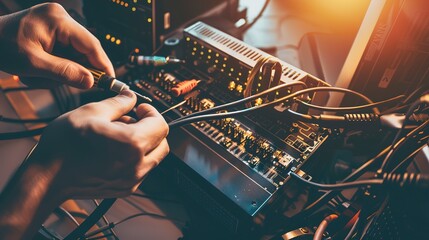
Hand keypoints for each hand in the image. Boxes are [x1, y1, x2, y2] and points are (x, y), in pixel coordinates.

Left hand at [0, 3, 112, 88]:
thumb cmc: (1, 46)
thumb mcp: (33, 64)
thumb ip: (64, 73)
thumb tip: (91, 82)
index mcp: (58, 20)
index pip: (91, 44)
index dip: (103, 65)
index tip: (111, 81)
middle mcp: (61, 18)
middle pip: (84, 50)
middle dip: (75, 70)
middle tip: (64, 83)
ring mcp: (57, 24)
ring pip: (75, 55)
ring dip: (61, 71)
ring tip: (39, 76)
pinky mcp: (53, 32)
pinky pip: (65, 53)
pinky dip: (56, 66)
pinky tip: (40, 71)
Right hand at [29, 90, 169, 198]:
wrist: (47, 177)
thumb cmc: (64, 145)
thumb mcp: (91, 112)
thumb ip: (118, 103)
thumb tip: (131, 97)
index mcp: (132, 144)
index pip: (161, 125)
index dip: (151, 112)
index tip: (139, 109)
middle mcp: (137, 165)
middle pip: (162, 143)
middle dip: (150, 128)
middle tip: (130, 121)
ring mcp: (132, 180)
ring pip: (154, 157)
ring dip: (144, 143)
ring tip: (118, 136)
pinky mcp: (125, 188)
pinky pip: (142, 170)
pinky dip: (136, 158)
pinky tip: (114, 151)